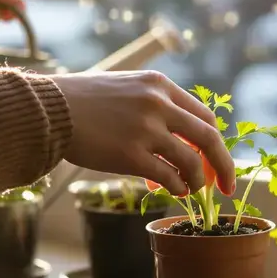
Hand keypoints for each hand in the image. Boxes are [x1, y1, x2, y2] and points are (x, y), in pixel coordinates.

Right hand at [53, 70, 234, 196]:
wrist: (49, 109)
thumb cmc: (84, 101)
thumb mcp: (128, 88)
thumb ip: (155, 106)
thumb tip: (180, 143)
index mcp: (160, 85)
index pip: (205, 115)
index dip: (215, 141)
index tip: (216, 159)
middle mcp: (158, 104)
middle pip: (209, 138)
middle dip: (223, 166)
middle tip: (227, 186)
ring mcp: (146, 130)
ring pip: (192, 162)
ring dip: (197, 182)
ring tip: (191, 191)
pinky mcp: (131, 155)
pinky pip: (168, 177)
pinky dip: (177, 188)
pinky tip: (174, 192)